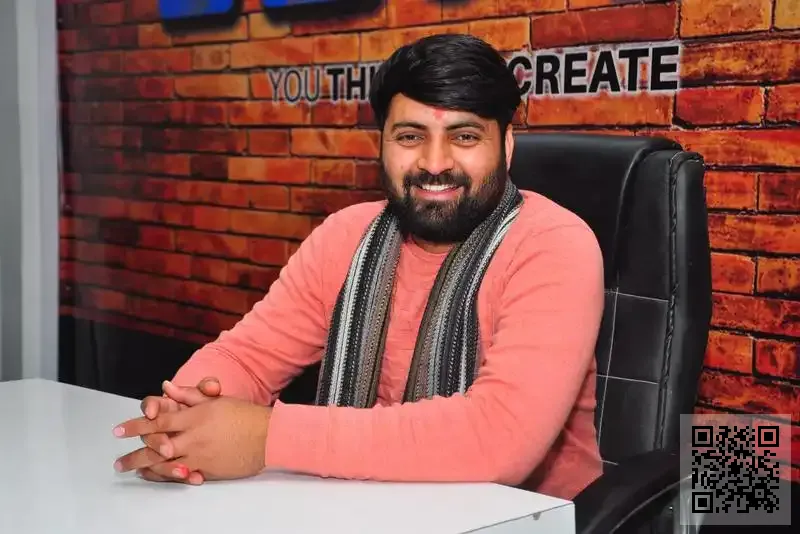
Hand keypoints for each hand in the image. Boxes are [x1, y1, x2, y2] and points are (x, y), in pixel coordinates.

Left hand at [113, 394, 270, 482]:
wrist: (267, 436)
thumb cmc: (243, 415)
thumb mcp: (216, 400)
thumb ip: (189, 395)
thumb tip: (167, 387)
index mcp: (194, 417)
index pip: (157, 421)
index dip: (136, 426)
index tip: (119, 431)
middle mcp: (193, 437)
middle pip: (155, 447)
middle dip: (133, 455)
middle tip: (118, 462)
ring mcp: (200, 456)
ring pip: (165, 464)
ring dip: (146, 468)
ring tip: (132, 471)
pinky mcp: (208, 470)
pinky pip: (182, 476)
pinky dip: (166, 477)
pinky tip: (157, 476)